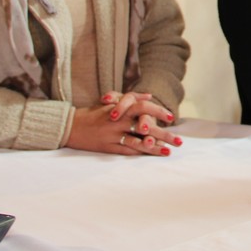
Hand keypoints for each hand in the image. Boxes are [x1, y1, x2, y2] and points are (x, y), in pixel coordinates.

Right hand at [64, 92, 181, 155]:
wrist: (71, 125)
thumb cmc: (94, 113)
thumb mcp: (112, 101)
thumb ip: (131, 98)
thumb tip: (149, 96)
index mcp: (120, 108)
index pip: (142, 107)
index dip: (157, 112)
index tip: (171, 117)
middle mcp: (118, 121)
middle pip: (145, 126)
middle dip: (164, 134)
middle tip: (179, 141)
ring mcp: (113, 135)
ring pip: (138, 142)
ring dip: (155, 147)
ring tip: (169, 151)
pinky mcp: (108, 147)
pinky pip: (128, 150)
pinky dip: (141, 152)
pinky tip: (152, 155)